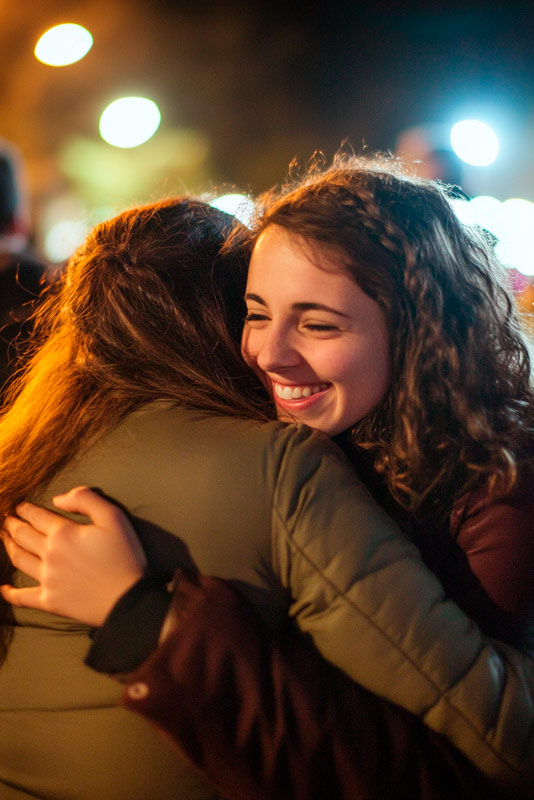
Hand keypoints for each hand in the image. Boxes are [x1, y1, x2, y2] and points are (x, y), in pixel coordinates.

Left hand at [1, 487, 146, 626]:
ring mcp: (47, 579)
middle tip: (7, 519)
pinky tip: (3, 588)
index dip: (26, 509)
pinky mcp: (49, 600)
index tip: (19, 506)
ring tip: (5, 539)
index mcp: (64, 533)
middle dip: (13, 525)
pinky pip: (22, 597)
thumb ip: (86, 500)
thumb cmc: (125, 556)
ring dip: (9, 547)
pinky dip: (10, 593)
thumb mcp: (113, 517)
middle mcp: (49, 554)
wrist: (128, 599)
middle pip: (23, 535)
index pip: (37, 516)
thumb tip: (58, 499)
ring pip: (19, 560)